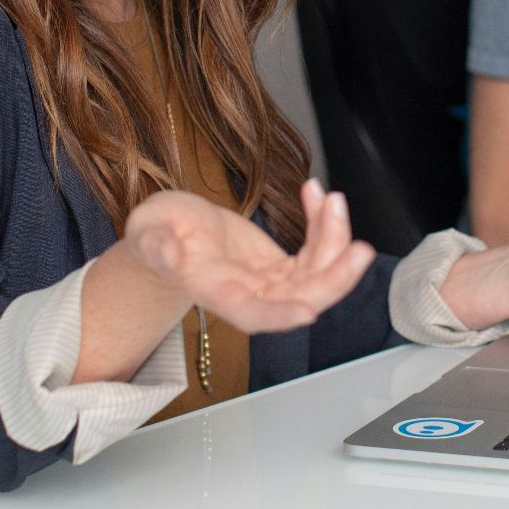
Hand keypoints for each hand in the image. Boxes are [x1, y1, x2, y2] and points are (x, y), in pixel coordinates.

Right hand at [125, 180, 373, 333]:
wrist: (170, 234)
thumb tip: (167, 254)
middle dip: (335, 277)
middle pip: (301, 298)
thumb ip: (154, 245)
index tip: (310, 310)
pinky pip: (314, 250)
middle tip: (361, 249)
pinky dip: (322, 223)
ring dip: (334, 240)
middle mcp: (249, 294)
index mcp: (216, 292)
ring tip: (331, 199)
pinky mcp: (281, 265)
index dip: (281, 315)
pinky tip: (316, 193)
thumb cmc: (155, 235)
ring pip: (317, 274)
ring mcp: (270, 281)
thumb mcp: (147, 232)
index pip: (252, 314)